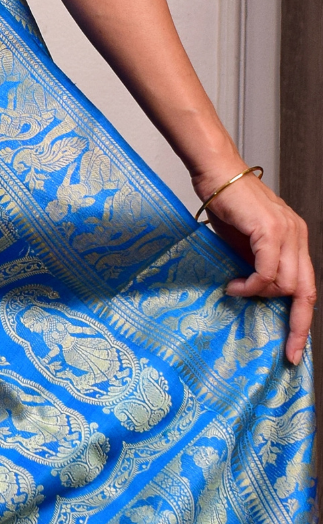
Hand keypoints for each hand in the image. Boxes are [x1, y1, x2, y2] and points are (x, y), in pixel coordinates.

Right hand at [196, 167, 314, 365]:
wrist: (215, 173)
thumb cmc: (226, 205)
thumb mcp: (245, 243)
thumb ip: (256, 265)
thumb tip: (255, 294)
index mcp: (295, 239)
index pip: (307, 287)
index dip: (302, 320)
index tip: (293, 347)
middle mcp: (298, 235)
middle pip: (305, 292)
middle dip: (296, 326)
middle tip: (284, 350)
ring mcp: (288, 232)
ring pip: (284, 284)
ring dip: (258, 294)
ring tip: (236, 288)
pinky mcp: (271, 230)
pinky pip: (266, 273)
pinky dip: (251, 285)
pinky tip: (234, 285)